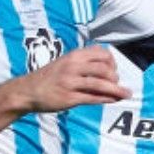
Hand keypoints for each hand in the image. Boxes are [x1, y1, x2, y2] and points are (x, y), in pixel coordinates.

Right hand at [13, 46, 127, 113]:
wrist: (27, 91)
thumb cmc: (50, 77)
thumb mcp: (65, 61)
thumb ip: (84, 59)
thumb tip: (104, 54)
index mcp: (73, 56)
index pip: (102, 54)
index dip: (113, 62)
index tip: (114, 70)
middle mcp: (72, 67)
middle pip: (104, 69)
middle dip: (115, 77)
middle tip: (117, 84)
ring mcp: (70, 83)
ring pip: (100, 84)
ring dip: (117, 90)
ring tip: (126, 94)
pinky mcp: (69, 98)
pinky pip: (92, 97)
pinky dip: (106, 98)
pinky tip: (113, 99)